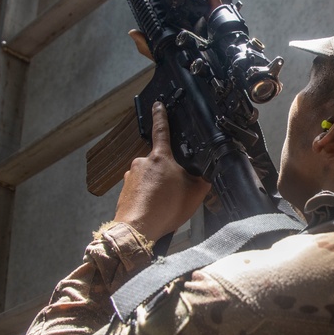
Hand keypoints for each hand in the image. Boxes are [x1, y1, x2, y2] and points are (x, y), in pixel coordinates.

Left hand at [113, 101, 211, 240]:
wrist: (137, 229)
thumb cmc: (164, 209)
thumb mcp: (194, 193)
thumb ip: (203, 179)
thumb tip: (208, 173)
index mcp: (160, 157)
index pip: (161, 129)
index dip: (161, 115)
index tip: (158, 105)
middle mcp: (142, 163)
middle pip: (160, 161)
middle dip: (169, 174)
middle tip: (177, 191)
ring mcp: (131, 176)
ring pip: (150, 177)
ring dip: (158, 187)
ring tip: (165, 204)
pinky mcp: (125, 190)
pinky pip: (141, 189)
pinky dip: (149, 197)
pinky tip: (155, 209)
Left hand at [126, 0, 220, 60]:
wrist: (202, 68)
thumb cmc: (186, 58)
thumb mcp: (160, 50)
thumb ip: (145, 43)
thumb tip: (132, 32)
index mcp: (188, 19)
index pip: (185, 0)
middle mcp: (199, 15)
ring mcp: (209, 14)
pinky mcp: (217, 16)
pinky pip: (215, 0)